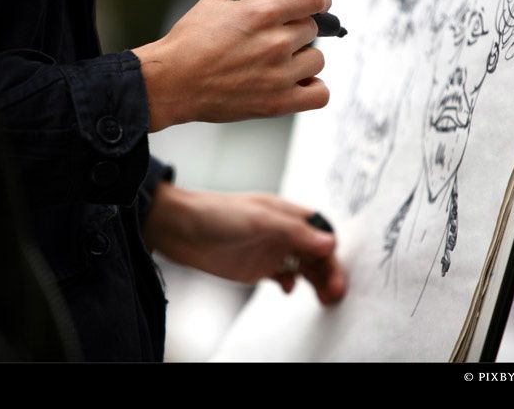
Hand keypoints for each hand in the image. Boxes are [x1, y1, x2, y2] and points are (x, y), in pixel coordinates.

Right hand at [132, 0, 331, 131]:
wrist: (172, 81)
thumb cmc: (192, 38)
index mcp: (263, 12)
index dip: (318, 0)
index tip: (316, 5)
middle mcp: (276, 42)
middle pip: (312, 29)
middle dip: (295, 30)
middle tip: (271, 38)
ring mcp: (279, 75)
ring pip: (317, 59)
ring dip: (302, 58)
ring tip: (278, 62)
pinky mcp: (278, 103)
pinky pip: (319, 94)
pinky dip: (312, 88)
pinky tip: (296, 82)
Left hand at [144, 182, 347, 305]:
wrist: (179, 228)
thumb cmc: (216, 214)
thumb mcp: (259, 220)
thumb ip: (295, 233)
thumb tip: (330, 243)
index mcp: (287, 214)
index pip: (322, 233)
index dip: (332, 252)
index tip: (334, 273)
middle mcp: (283, 232)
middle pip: (318, 253)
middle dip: (330, 272)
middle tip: (335, 293)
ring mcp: (271, 250)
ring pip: (305, 267)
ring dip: (317, 281)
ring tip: (324, 299)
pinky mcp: (257, 267)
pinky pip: (285, 276)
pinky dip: (293, 284)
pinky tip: (289, 289)